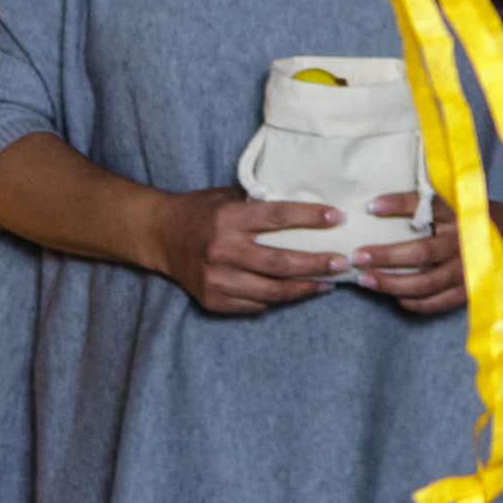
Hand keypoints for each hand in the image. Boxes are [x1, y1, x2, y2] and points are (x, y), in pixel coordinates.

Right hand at [149, 187, 348, 315]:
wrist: (159, 235)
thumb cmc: (201, 210)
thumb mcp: (228, 196)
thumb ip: (260, 203)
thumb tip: (306, 207)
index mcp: (229, 218)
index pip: (278, 217)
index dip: (311, 218)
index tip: (338, 218)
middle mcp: (222, 250)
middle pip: (281, 262)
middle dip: (317, 263)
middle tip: (343, 261)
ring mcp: (216, 279)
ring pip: (271, 291)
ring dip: (304, 288)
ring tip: (328, 283)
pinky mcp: (212, 300)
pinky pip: (253, 306)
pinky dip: (277, 301)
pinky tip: (296, 293)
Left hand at [353, 193, 502, 312]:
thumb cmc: (476, 217)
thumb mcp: (460, 199)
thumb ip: (430, 200)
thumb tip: (381, 198)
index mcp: (461, 213)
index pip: (427, 205)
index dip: (399, 205)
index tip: (371, 206)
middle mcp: (463, 242)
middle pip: (421, 252)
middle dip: (386, 256)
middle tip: (357, 255)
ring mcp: (466, 271)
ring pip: (424, 283)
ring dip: (392, 283)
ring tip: (365, 280)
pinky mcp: (467, 291)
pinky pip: (436, 303)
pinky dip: (413, 302)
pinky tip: (393, 297)